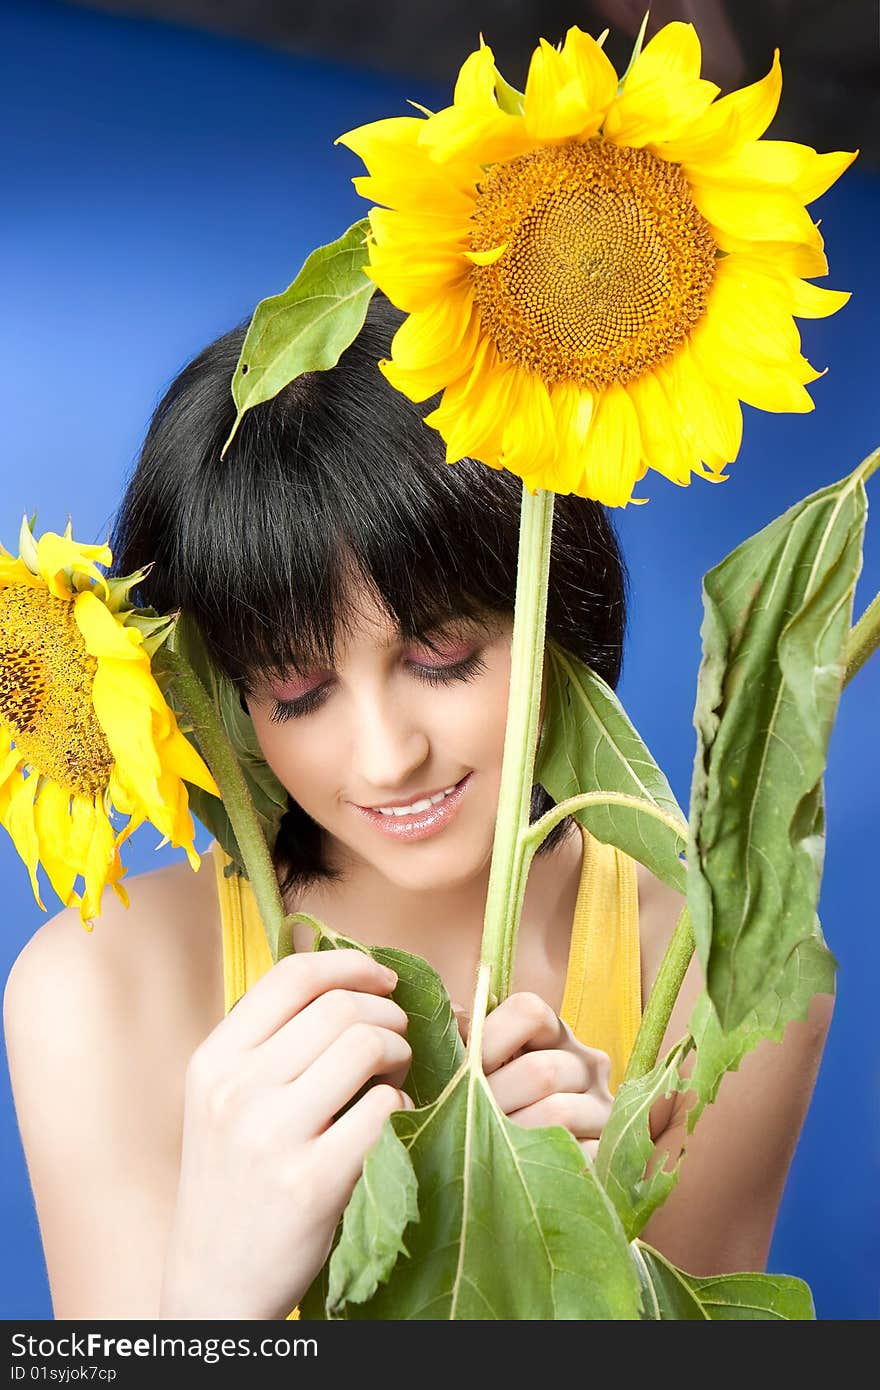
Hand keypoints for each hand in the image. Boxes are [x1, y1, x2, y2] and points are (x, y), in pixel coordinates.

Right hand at [160, 950, 411, 1319]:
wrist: (215, 1285)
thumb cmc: (233, 1181)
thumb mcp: (223, 1101)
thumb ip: (268, 1040)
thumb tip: (337, 968)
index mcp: (213, 1060)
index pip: (291, 976)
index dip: (350, 963)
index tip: (383, 976)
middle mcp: (235, 1090)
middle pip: (340, 1007)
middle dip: (387, 1013)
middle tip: (397, 1039)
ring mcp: (270, 1136)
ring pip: (367, 1047)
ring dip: (400, 1054)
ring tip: (395, 1077)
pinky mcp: (311, 1182)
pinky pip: (385, 1110)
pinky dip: (404, 1107)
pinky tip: (392, 1123)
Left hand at [453, 992, 612, 1159]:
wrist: (533, 1172)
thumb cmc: (493, 1105)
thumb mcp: (479, 1067)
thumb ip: (463, 1039)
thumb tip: (456, 1021)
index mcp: (553, 1033)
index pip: (529, 1011)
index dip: (488, 1039)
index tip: (464, 1070)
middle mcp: (586, 1062)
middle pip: (540, 1070)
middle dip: (492, 1100)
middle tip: (465, 1121)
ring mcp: (602, 1106)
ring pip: (558, 1113)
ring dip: (512, 1135)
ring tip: (486, 1148)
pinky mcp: (608, 1149)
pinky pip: (577, 1155)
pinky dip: (539, 1162)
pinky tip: (517, 1167)